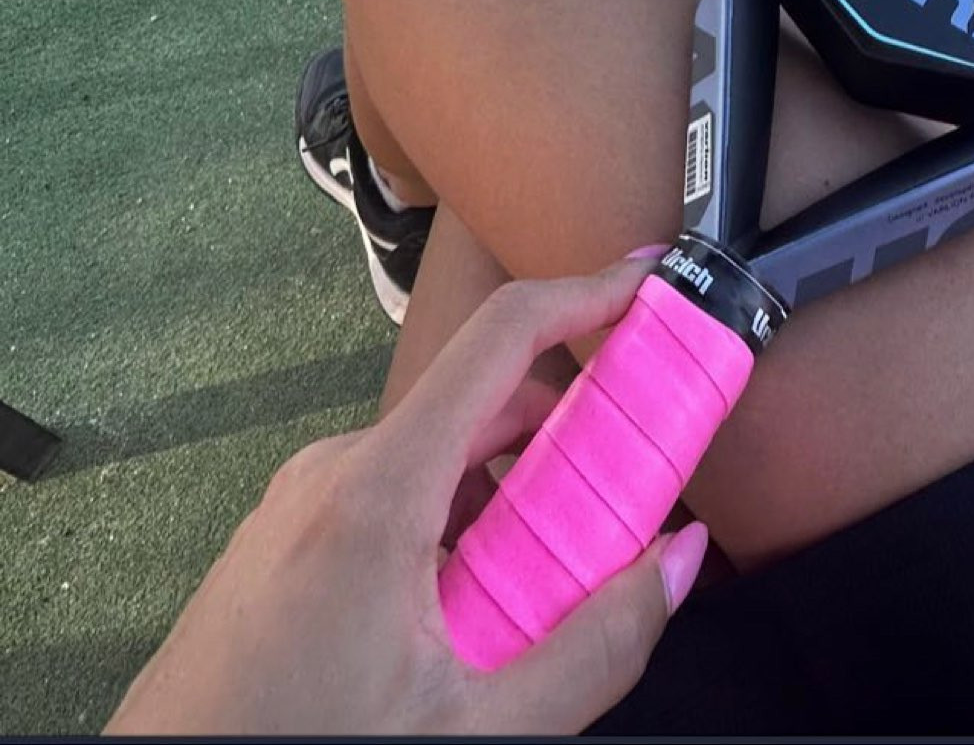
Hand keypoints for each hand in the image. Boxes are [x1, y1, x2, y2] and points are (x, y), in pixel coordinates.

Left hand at [107, 263, 706, 735]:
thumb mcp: (478, 728)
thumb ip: (596, 644)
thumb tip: (676, 565)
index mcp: (378, 490)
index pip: (503, 336)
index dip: (588, 294)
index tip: (647, 289)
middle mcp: (332, 473)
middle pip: (482, 408)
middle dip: (569, 443)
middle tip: (630, 499)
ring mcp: (296, 506)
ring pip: (438, 461)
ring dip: (509, 501)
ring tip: (543, 594)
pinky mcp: (279, 544)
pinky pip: (390, 499)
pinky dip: (452, 529)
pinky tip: (466, 622)